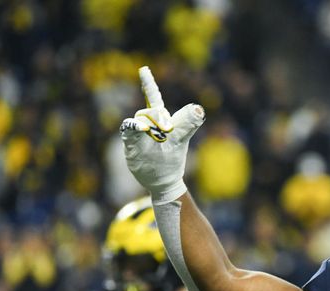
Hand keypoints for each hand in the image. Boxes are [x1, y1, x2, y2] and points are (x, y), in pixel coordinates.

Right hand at [120, 66, 204, 203]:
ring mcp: (139, 134)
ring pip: (142, 118)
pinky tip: (141, 129)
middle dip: (159, 116)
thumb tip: (199, 109)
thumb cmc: (171, 161)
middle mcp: (148, 124)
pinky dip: (135, 126)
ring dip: (149, 122)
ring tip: (158, 135)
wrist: (162, 181)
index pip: (154, 97)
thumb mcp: (181, 140)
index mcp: (162, 121)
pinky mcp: (132, 143)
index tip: (143, 69)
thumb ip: (187, 123)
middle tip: (168, 130)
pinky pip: (130, 129)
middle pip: (151, 109)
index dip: (148, 84)